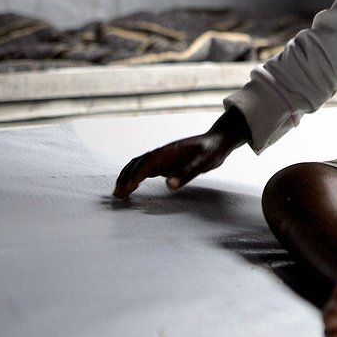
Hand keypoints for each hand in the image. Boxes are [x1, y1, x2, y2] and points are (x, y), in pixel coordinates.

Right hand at [112, 109, 248, 197]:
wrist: (218, 141)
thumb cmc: (212, 149)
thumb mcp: (204, 160)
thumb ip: (187, 172)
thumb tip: (169, 185)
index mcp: (169, 151)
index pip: (147, 162)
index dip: (135, 174)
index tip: (127, 188)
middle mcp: (162, 154)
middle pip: (138, 164)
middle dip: (126, 178)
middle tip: (117, 194)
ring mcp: (163, 159)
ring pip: (139, 167)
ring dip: (127, 178)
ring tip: (119, 193)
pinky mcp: (165, 165)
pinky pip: (146, 171)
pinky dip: (135, 179)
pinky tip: (131, 188)